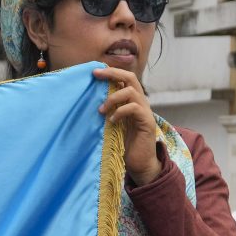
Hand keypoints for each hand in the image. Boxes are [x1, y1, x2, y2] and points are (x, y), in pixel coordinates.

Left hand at [93, 67, 160, 184]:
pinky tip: (112, 121)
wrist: (140, 163)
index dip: (111, 72)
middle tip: (96, 75)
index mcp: (132, 100)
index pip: (124, 78)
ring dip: (113, 98)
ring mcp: (145, 112)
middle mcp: (140, 102)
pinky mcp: (147, 122)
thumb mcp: (112, 123)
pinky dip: (121, 112)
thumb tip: (88, 100)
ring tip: (101, 110)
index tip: (94, 72)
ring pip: (131, 92)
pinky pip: (134, 109)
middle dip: (112, 73)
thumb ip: (107, 110)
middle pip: (130, 78)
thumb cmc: (124, 144)